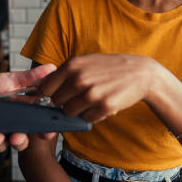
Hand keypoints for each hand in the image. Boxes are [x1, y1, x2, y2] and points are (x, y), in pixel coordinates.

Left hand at [0, 63, 56, 155]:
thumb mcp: (11, 80)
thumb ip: (30, 77)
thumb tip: (51, 67)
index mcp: (21, 116)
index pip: (36, 126)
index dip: (44, 131)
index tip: (47, 132)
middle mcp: (10, 129)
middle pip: (20, 142)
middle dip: (19, 141)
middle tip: (16, 136)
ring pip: (0, 147)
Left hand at [38, 54, 166, 122]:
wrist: (140, 73)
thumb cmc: (109, 68)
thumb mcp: (85, 62)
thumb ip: (65, 73)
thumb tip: (41, 88)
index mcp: (71, 65)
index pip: (45, 88)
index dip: (48, 96)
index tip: (53, 98)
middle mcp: (79, 79)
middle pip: (56, 102)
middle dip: (64, 103)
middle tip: (78, 98)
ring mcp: (91, 93)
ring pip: (69, 113)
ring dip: (78, 110)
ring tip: (91, 100)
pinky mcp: (104, 107)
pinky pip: (86, 119)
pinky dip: (91, 115)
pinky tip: (102, 105)